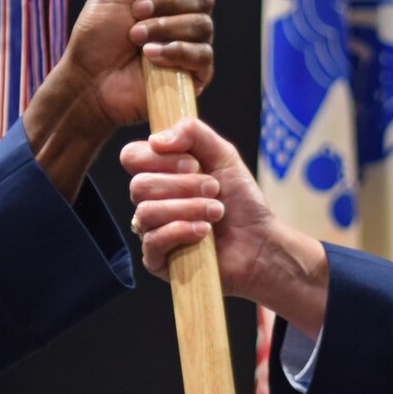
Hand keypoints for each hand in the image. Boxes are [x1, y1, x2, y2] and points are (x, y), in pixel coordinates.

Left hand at [23, 0, 214, 198]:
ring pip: (203, 25)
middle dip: (167, 2)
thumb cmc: (98, 33)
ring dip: (164, 27)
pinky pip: (202, 55)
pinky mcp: (195, 74)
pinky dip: (174, 51)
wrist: (88, 79)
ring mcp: (193, 45)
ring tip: (135, 37)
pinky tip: (149, 56)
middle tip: (136, 12)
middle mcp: (187, 15)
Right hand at [120, 118, 328, 334]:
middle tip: (215, 190)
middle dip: (182, 186)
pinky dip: (179, 232)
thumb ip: (193, 133)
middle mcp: (151, 201)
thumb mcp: (223, 155)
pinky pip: (151, 242)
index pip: (132, 157)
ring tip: (216, 212)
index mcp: (160, 173)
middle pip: (139, 186)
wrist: (260, 242)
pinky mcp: (157, 260)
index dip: (158, 158)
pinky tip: (203, 232)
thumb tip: (155, 139)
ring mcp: (152, 231)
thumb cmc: (241, 200)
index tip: (194, 164)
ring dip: (187, 208)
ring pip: (146, 213)